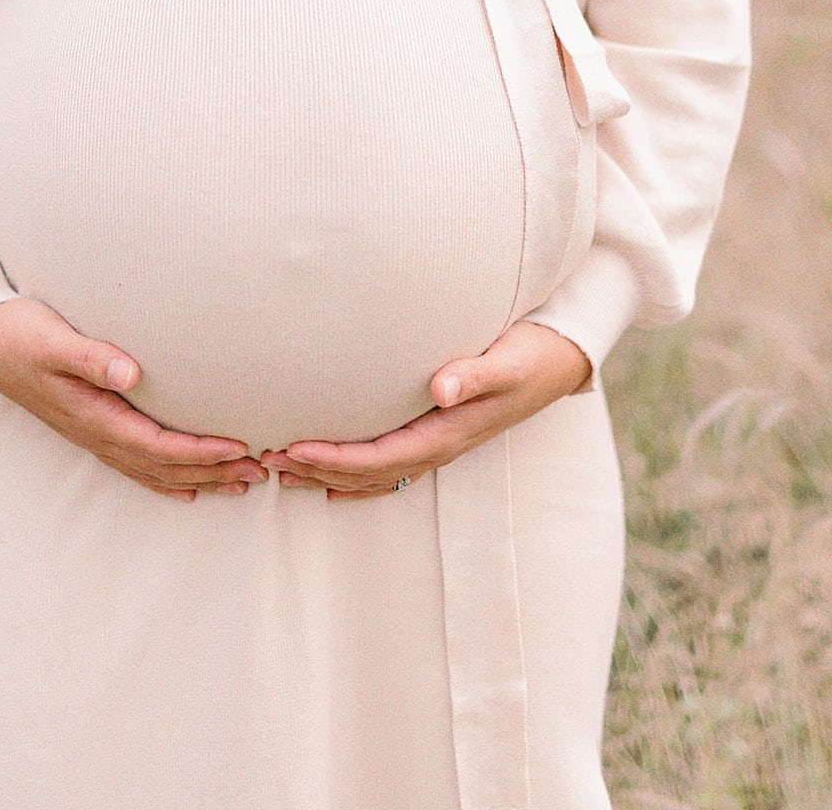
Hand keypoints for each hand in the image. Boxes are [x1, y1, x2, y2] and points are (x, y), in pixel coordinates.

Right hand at [0, 297, 267, 500]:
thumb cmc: (21, 333)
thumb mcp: (53, 340)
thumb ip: (91, 357)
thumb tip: (130, 374)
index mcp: (93, 415)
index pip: (157, 445)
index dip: (200, 451)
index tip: (241, 447)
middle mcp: (96, 434)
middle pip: (164, 466)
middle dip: (214, 471)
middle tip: (263, 471)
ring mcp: (94, 435)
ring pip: (154, 471)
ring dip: (200, 478)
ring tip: (242, 483)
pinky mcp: (92, 427)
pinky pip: (137, 464)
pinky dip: (168, 478)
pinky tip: (191, 487)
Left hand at [259, 321, 592, 499]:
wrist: (562, 360)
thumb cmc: (532, 354)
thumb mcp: (509, 361)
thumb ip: (475, 374)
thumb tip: (442, 388)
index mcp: (449, 432)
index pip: (380, 457)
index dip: (336, 458)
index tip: (295, 449)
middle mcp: (440, 444)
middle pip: (369, 472)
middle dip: (319, 470)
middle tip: (269, 461)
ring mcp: (439, 442)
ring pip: (375, 472)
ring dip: (329, 474)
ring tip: (283, 470)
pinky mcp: (438, 429)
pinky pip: (389, 464)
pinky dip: (355, 473)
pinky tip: (330, 477)